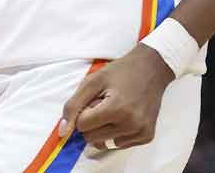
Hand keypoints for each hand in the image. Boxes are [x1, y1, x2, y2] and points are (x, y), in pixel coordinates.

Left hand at [58, 45, 174, 150]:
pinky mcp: (147, 137)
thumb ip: (73, 106)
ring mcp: (141, 132)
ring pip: (104, 144)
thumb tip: (63, 132)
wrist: (151, 69)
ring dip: (102, 129)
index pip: (82, 125)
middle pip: (91, 138)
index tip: (93, 100)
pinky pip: (119, 145)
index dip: (83, 112)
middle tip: (103, 104)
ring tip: (114, 110)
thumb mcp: (92, 82)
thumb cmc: (120, 72)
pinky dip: (115, 134)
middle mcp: (131, 124)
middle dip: (91, 122)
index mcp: (117, 109)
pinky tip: (123, 117)